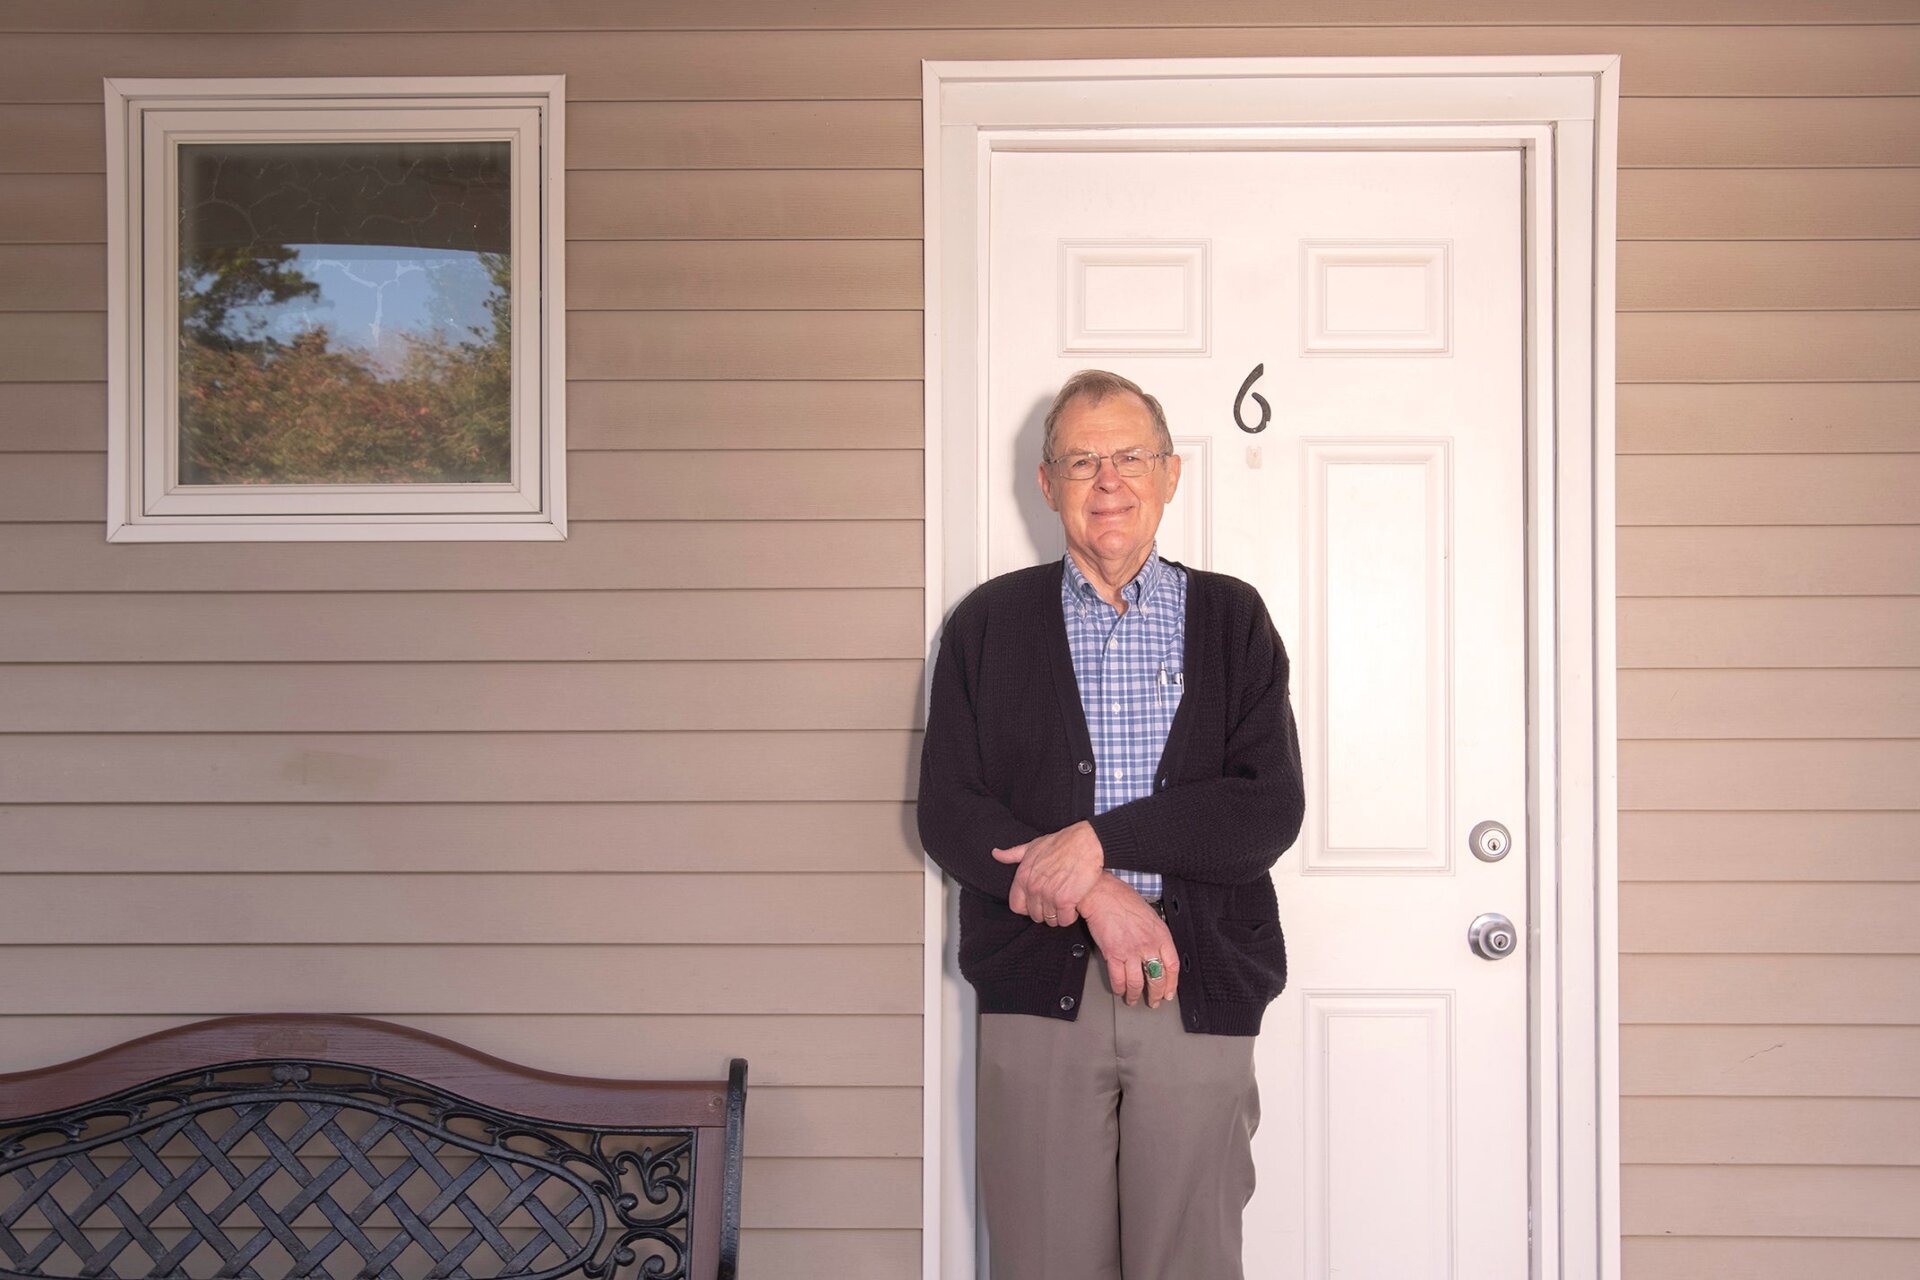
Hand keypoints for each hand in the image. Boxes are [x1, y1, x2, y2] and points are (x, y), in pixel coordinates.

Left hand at [992, 821, 1104, 926]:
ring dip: (1058, 915)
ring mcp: (1049, 895)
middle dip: (1045, 912)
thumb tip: (995, 854)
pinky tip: (1074, 906)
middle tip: (1055, 903)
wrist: (1086, 842)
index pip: (1016, 906)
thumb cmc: (1060, 843)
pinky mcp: (1066, 900)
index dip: (1027, 907)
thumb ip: (1013, 854)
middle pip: (1035, 915)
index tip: (1037, 902)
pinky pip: (1064, 920)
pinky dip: (1070, 916)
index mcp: (1023, 877)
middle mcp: (1033, 888)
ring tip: (1066, 904)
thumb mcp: (1032, 846)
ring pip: (1050, 920)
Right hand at [1079, 877, 1179, 1008]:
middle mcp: (1148, 945)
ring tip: (1132, 1000)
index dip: (1171, 983)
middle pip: (1156, 978)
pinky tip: (1119, 990)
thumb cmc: (1122, 899)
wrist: (1102, 895)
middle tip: (1154, 1001)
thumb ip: (1155, 934)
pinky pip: (1118, 978)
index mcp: (1161, 934)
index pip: (1172, 966)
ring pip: (1137, 983)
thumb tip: (1156, 950)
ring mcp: (1131, 951)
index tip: (1169, 992)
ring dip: (1135, 995)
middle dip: (1156, 994)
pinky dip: (1119, 988)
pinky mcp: (1113, 954)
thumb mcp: (1150, 915)